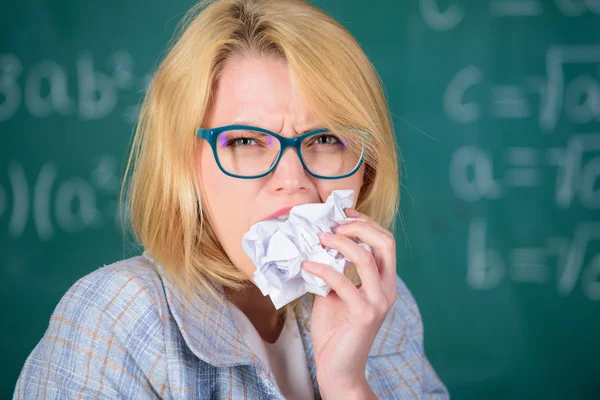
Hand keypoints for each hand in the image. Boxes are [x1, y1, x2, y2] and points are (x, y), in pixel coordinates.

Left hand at [301, 208, 397, 398]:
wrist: (337, 367)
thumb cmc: (335, 330)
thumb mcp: (335, 292)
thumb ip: (334, 269)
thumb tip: (316, 243)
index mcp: (384, 282)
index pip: (385, 242)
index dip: (366, 223)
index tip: (342, 214)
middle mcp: (387, 289)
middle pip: (385, 243)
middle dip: (360, 226)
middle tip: (334, 224)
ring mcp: (378, 302)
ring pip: (366, 258)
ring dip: (341, 243)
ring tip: (320, 238)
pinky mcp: (364, 314)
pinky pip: (342, 282)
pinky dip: (322, 269)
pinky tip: (307, 265)